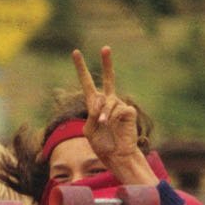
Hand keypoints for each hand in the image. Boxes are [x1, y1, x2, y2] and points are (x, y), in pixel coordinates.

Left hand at [72, 46, 137, 163]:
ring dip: (104, 114)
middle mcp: (108, 101)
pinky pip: (118, 108)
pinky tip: (114, 125)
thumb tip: (102, 102)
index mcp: (94, 104)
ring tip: (103, 124)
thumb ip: (91, 114)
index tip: (76, 52)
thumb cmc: (102, 145)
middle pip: (108, 78)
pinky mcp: (128, 111)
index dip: (81, 68)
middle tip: (105, 48)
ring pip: (108, 102)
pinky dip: (112, 117)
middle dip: (107, 63)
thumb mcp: (89, 130)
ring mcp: (119, 105)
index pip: (87, 83)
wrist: (117, 156)